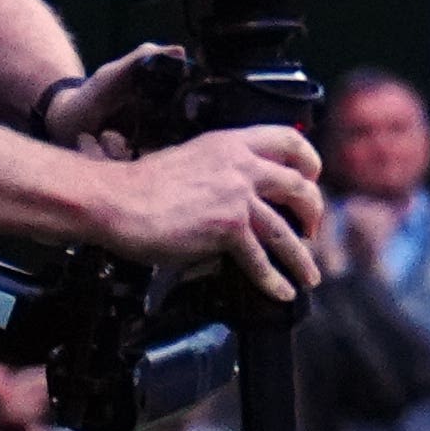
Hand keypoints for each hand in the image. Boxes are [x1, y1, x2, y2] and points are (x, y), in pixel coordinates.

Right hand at [98, 124, 329, 298]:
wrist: (116, 199)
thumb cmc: (141, 184)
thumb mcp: (190, 159)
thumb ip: (220, 171)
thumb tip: (237, 196)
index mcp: (230, 143)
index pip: (287, 139)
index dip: (308, 160)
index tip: (311, 178)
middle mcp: (240, 165)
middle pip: (298, 186)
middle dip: (313, 212)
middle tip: (311, 230)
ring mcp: (237, 196)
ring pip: (285, 230)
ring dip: (302, 258)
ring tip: (310, 275)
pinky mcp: (228, 226)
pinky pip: (260, 258)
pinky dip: (273, 279)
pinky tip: (281, 291)